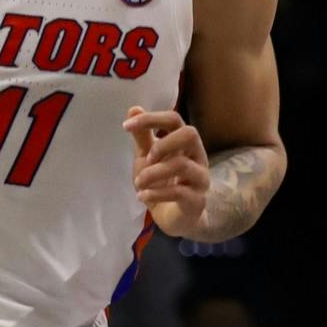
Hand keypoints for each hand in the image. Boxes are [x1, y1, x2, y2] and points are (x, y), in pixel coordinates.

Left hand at [124, 107, 210, 237]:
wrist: (173, 218)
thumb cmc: (162, 183)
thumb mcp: (147, 158)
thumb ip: (143, 136)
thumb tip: (134, 108)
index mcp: (185, 143)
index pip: (174, 119)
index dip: (151, 119)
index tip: (126, 126)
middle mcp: (197, 156)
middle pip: (190, 134)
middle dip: (163, 144)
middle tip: (147, 158)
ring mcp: (200, 179)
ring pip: (182, 164)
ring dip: (153, 173)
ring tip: (138, 184)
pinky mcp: (197, 200)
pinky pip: (179, 192)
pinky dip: (155, 193)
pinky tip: (142, 197)